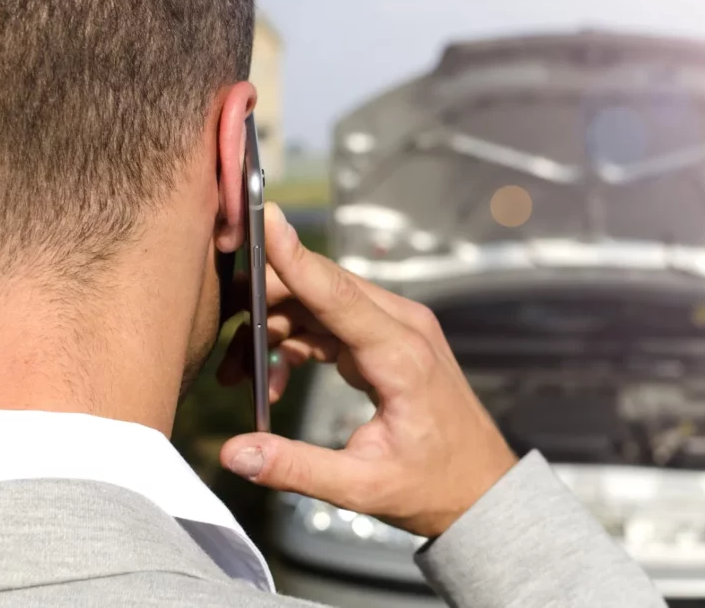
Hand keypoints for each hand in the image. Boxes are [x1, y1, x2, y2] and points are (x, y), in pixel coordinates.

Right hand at [217, 204, 517, 537]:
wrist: (481, 487)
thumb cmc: (433, 485)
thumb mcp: (362, 487)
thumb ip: (296, 467)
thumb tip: (233, 452)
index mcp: (401, 356)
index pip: (337, 294)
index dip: (295, 258)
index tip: (264, 217)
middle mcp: (402, 327)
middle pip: (319, 289)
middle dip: (263, 307)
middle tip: (222, 348)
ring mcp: (397, 328)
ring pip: (319, 302)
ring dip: (274, 329)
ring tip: (240, 379)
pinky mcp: (388, 338)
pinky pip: (330, 322)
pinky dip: (296, 342)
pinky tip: (274, 382)